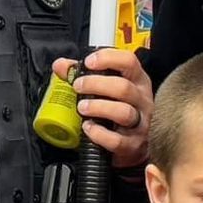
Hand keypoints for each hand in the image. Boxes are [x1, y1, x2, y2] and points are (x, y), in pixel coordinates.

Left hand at [55, 49, 152, 169]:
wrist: (132, 143)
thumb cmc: (118, 109)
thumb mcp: (106, 87)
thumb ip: (82, 74)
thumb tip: (61, 65)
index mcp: (137, 80)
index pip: (129, 61)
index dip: (108, 58)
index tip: (89, 62)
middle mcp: (142, 100)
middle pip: (123, 87)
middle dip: (96, 84)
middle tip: (78, 86)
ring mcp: (140, 123)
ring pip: (123, 112)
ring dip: (98, 107)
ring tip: (82, 108)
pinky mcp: (133, 144)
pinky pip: (117, 140)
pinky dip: (99, 133)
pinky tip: (88, 127)